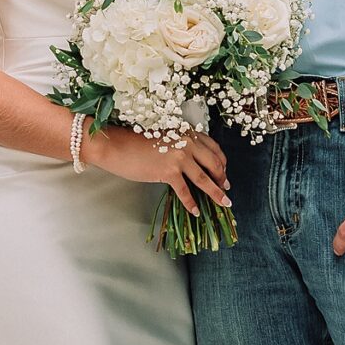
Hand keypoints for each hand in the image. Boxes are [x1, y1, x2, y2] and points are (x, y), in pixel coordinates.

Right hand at [89, 124, 230, 216]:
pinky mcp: (169, 171)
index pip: (214, 149)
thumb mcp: (166, 138)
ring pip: (204, 179)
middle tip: (226, 190)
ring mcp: (179, 157)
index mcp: (188, 133)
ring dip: (216, 193)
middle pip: (214, 164)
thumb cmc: (137, 142)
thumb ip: (181, 146)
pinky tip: (195, 211)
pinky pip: (185, 191)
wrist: (118, 145)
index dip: (222, 163)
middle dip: (222, 179)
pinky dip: (191, 203)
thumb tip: (193, 164)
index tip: (224, 174)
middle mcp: (187, 143)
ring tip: (223, 203)